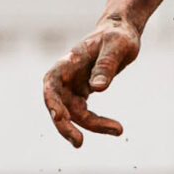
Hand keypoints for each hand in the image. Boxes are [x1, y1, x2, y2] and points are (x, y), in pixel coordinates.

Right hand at [41, 16, 140, 146]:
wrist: (121, 31)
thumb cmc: (118, 35)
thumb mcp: (117, 46)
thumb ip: (106, 65)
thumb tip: (98, 88)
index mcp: (68, 62)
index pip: (51, 84)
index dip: (52, 102)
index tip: (59, 117)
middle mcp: (66, 76)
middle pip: (57, 104)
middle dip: (65, 125)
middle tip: (79, 142)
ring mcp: (73, 85)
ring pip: (73, 112)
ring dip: (92, 125)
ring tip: (118, 130)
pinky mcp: (83, 92)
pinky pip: (85, 112)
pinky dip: (98, 122)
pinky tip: (116, 129)